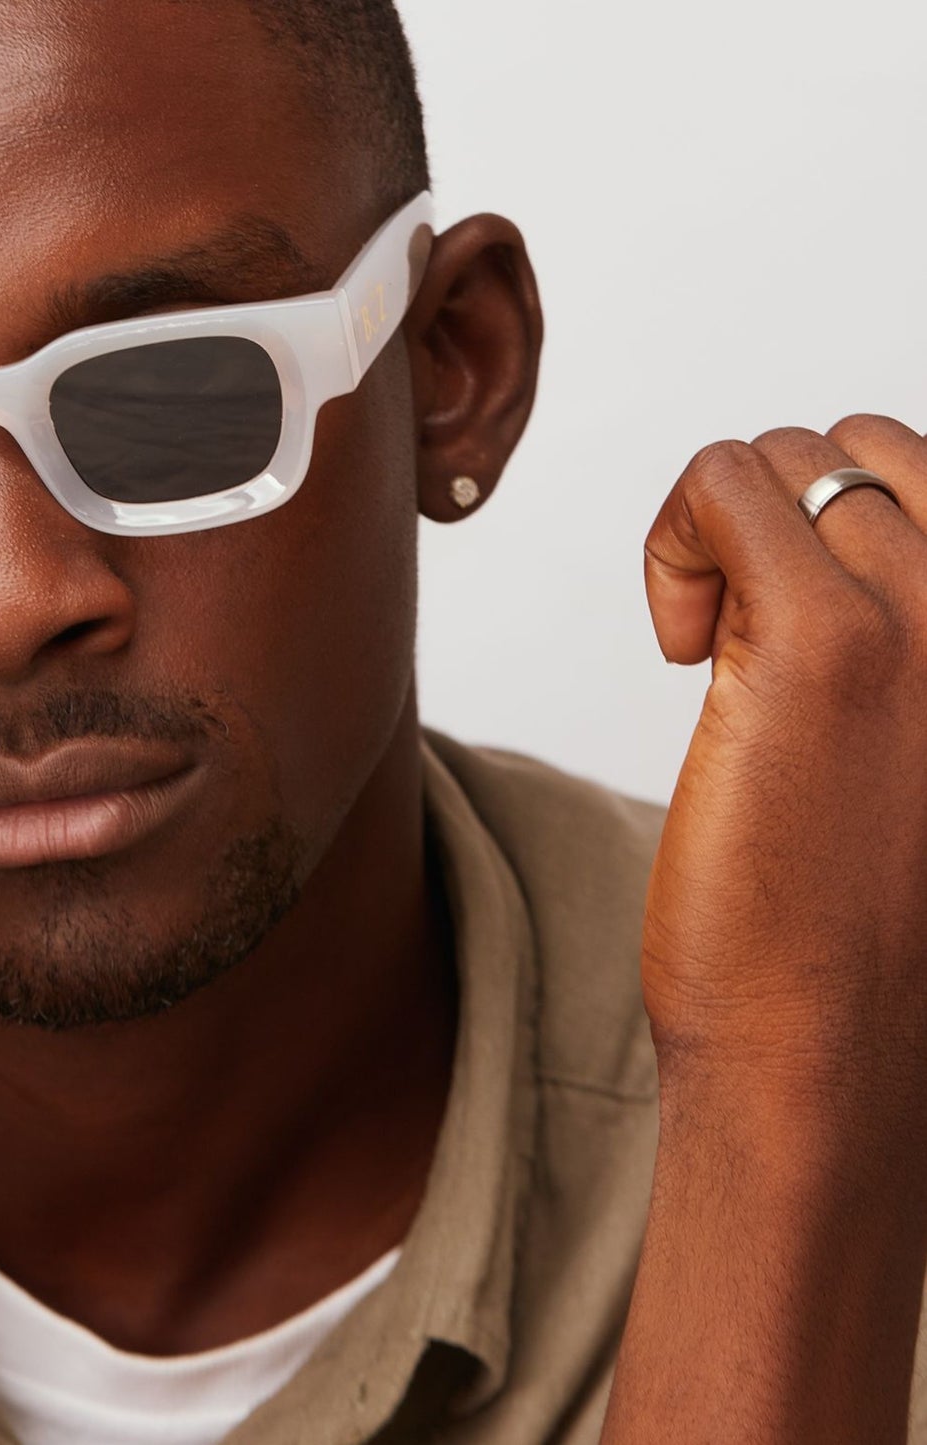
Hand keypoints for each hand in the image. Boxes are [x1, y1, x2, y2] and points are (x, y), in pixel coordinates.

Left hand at [598, 417, 926, 1444]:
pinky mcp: (822, 640)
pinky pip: (721, 483)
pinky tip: (680, 651)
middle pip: (857, 451)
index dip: (832, 537)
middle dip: (777, 526)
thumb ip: (897, 646)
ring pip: (785, 458)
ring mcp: (925, 611)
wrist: (831, 1047)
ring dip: (721, 540)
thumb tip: (798, 565)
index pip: (925, 476)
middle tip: (742, 639)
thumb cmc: (857, 917)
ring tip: (713, 651)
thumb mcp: (910, 748)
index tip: (788, 635)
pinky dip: (674, 544)